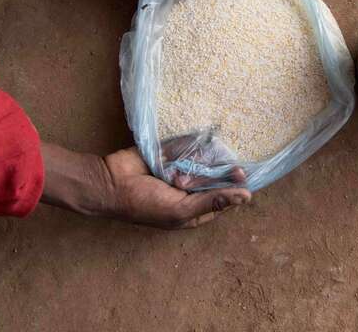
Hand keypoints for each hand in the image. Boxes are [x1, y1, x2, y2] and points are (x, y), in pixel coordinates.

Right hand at [41, 143, 250, 228]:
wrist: (110, 181)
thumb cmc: (144, 204)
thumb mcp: (180, 209)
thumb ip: (213, 201)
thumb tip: (246, 197)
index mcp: (194, 211)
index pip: (224, 199)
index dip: (233, 188)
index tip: (242, 174)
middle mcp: (191, 191)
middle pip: (216, 178)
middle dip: (215, 173)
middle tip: (223, 167)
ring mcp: (182, 171)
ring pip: (204, 161)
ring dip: (196, 163)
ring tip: (176, 172)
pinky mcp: (173, 153)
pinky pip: (189, 147)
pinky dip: (186, 148)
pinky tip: (174, 155)